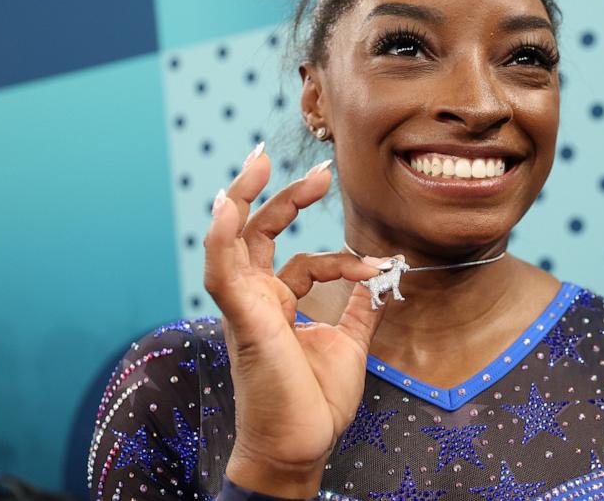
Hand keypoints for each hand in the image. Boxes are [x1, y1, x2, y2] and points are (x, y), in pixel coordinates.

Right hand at [203, 143, 390, 496]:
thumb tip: (380, 278)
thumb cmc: (314, 402)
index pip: (308, 260)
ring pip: (232, 239)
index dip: (345, 257)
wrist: (301, 444)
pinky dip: (222, 235)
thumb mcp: (348, 345)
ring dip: (243, 196)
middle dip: (286, 196)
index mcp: (281, 304)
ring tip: (260, 160)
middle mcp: (259, 298)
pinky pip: (222, 269)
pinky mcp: (241, 316)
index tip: (378, 265)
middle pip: (261, 232)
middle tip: (321, 171)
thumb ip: (359, 309)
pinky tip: (228, 204)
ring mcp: (246, 305)